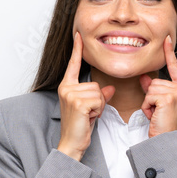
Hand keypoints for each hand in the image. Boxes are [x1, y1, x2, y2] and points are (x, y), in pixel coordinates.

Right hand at [56, 31, 114, 160]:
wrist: (72, 143)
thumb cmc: (80, 126)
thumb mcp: (92, 108)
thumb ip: (99, 96)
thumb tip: (110, 88)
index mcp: (67, 86)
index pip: (73, 64)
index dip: (77, 49)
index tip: (78, 35)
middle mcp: (66, 88)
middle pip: (96, 84)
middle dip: (98, 100)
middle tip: (89, 113)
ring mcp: (70, 94)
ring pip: (99, 92)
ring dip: (99, 106)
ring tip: (88, 116)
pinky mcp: (77, 102)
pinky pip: (99, 100)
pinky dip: (98, 111)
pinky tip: (89, 118)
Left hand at [138, 36, 176, 137]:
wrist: (166, 140)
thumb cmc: (164, 124)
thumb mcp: (158, 103)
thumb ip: (152, 89)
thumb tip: (144, 77)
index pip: (174, 67)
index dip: (169, 52)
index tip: (166, 38)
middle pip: (155, 81)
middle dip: (151, 97)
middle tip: (158, 111)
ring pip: (150, 88)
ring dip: (148, 103)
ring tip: (157, 114)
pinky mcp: (168, 98)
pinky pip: (148, 96)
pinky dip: (147, 107)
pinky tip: (155, 115)